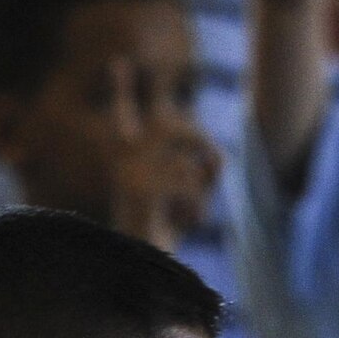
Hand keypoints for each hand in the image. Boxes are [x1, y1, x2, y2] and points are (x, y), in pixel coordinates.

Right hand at [101, 56, 222, 252]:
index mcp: (126, 158)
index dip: (123, 90)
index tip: (121, 62)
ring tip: (192, 214)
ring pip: (186, 160)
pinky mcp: (141, 190)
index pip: (124, 116)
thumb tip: (217, 156)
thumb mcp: (191, 195)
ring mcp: (129, 173)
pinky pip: (186, 182)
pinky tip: (187, 224)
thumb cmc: (166, 235)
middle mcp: (121, 160)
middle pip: (169, 123)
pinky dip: (197, 205)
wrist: (144, 275)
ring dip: (201, 188)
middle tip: (216, 159)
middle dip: (199, 138)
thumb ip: (205, 169)